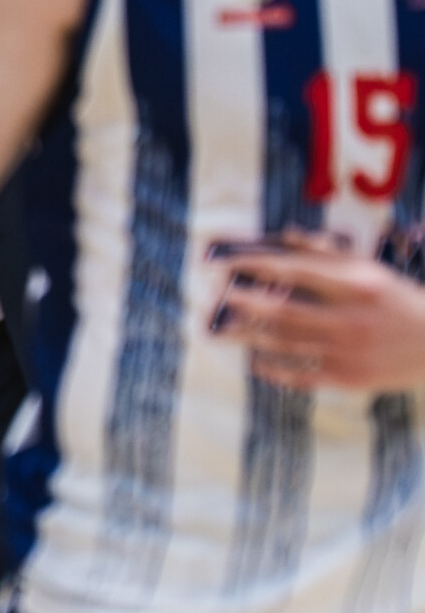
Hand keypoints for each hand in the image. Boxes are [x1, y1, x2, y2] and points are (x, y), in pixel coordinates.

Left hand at [208, 230, 424, 390]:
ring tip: (224, 330)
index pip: (293, 270)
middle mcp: (350, 318)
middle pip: (282, 311)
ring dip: (249, 337)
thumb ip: (325, 252)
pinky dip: (273, 369)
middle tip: (214, 299)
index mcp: (356, 284)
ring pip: (285, 345)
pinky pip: (300, 376)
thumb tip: (284, 234)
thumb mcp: (369, 269)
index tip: (225, 264)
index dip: (254, 267)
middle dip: (243, 304)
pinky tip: (254, 362)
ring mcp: (348, 351)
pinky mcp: (348, 378)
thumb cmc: (397, 300)